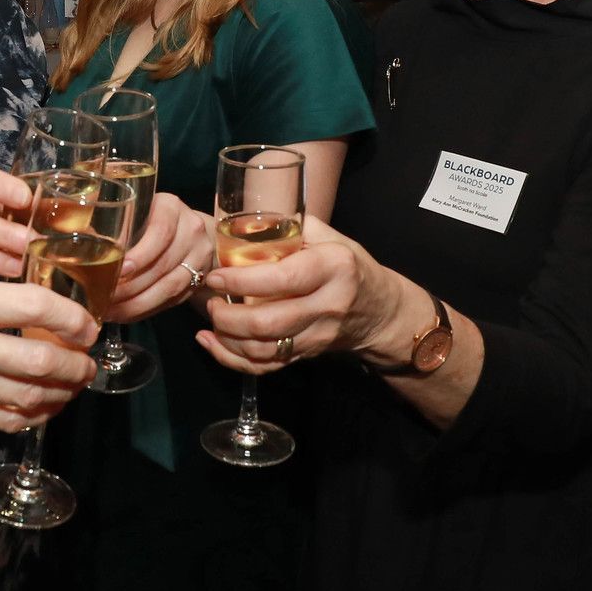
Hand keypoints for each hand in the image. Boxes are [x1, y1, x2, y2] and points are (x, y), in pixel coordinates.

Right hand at [0, 276, 96, 431]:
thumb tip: (55, 313)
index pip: (32, 305)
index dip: (72, 317)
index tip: (88, 324)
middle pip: (38, 359)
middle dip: (76, 364)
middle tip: (88, 360)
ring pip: (29, 396)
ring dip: (64, 392)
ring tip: (74, 382)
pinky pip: (8, 420)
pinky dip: (37, 414)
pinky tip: (47, 402)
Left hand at [109, 195, 209, 323]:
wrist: (191, 229)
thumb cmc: (149, 217)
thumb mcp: (133, 209)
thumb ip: (113, 221)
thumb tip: (81, 239)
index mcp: (171, 207)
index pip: (160, 231)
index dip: (141, 254)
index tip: (120, 270)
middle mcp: (191, 230)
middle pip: (163, 264)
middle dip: (131, 286)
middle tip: (104, 298)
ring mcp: (199, 257)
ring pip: (169, 287)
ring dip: (137, 303)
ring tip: (111, 312)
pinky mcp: (199, 280)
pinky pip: (172, 300)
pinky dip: (145, 310)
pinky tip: (125, 314)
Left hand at [195, 216, 399, 374]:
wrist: (380, 311)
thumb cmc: (348, 267)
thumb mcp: (331, 238)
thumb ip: (292, 228)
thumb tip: (247, 223)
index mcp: (334, 268)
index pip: (284, 279)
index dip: (243, 280)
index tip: (217, 276)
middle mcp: (328, 305)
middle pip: (270, 322)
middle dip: (229, 316)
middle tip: (212, 300)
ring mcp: (318, 336)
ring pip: (264, 350)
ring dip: (227, 339)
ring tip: (213, 318)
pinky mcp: (307, 355)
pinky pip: (266, 367)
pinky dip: (233, 359)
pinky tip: (211, 343)